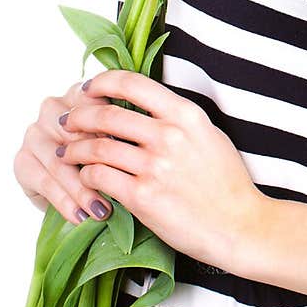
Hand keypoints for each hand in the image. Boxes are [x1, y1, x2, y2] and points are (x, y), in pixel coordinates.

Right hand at [13, 79, 117, 225]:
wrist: (77, 190)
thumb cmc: (107, 160)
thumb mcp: (120, 143)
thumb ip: (123, 134)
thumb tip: (141, 146)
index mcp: (79, 95)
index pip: (95, 104)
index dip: (112, 127)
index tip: (130, 150)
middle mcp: (53, 109)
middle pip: (76, 134)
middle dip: (99, 162)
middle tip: (121, 184)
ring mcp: (34, 134)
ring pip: (60, 161)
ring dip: (82, 190)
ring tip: (102, 211)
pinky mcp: (23, 161)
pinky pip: (45, 183)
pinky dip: (65, 202)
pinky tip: (80, 217)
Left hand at [55, 69, 268, 271]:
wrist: (239, 225)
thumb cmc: (227, 184)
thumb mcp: (209, 135)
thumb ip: (177, 119)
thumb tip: (144, 107)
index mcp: (186, 115)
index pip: (133, 84)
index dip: (103, 82)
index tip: (88, 88)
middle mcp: (168, 135)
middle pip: (107, 115)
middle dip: (79, 116)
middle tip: (67, 121)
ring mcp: (155, 166)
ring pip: (97, 147)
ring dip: (75, 148)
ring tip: (67, 152)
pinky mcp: (143, 196)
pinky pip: (100, 177)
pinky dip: (86, 176)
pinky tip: (85, 178)